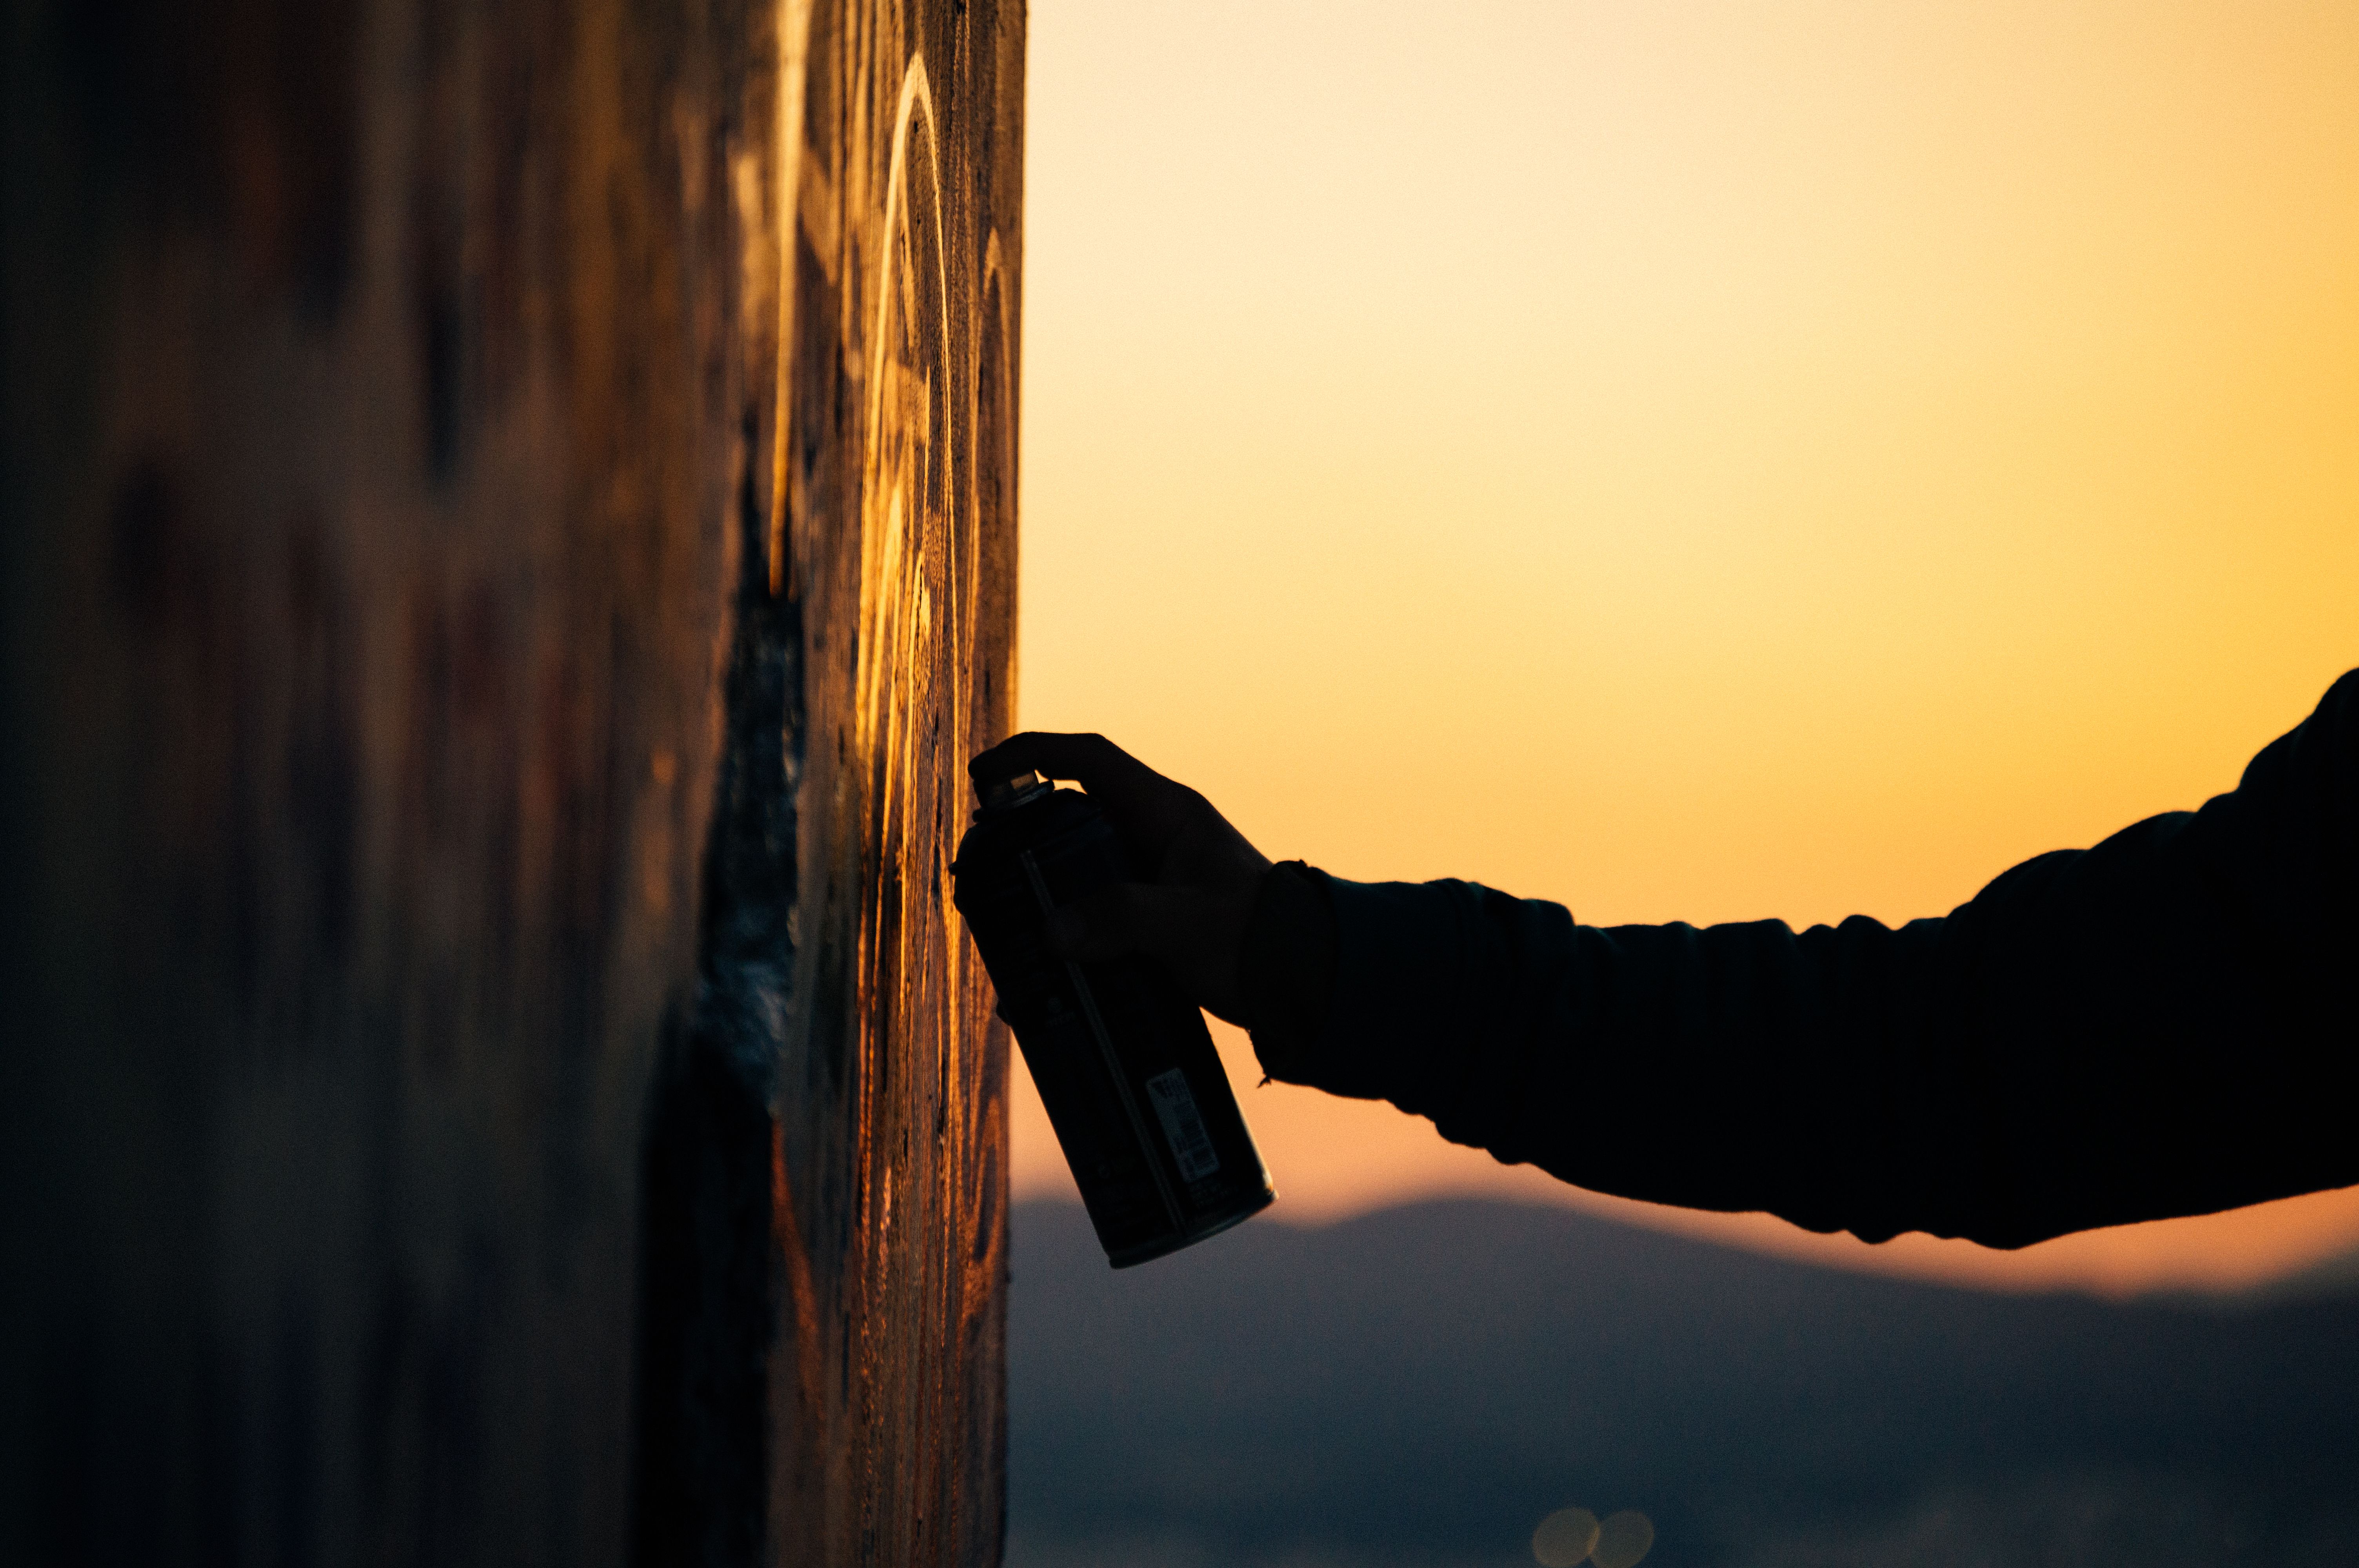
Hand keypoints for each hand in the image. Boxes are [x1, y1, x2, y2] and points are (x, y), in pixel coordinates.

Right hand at [967, 733, 1270, 1025]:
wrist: (1311, 985)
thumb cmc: (1261, 941)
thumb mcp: (1185, 924)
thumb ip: (1119, 920)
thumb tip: (1052, 934)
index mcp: (1167, 813)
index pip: (1090, 760)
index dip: (1033, 755)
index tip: (985, 773)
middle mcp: (1157, 839)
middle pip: (1072, 820)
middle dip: (1022, 841)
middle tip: (980, 869)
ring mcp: (1156, 882)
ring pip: (1080, 875)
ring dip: (1041, 900)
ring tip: (1000, 931)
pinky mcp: (1156, 925)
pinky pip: (1097, 921)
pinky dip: (1068, 942)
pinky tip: (1043, 982)